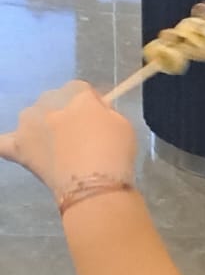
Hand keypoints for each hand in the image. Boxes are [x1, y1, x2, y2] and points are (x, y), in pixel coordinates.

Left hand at [0, 80, 137, 197]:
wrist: (91, 185)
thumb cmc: (115, 154)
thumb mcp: (123, 124)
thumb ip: (105, 111)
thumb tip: (94, 110)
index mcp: (76, 94)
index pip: (80, 89)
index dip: (90, 104)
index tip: (99, 120)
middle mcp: (47, 103)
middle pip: (53, 100)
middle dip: (64, 113)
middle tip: (80, 137)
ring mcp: (27, 125)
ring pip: (31, 118)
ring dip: (42, 127)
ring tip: (57, 149)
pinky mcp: (16, 148)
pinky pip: (3, 142)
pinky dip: (9, 143)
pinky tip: (18, 148)